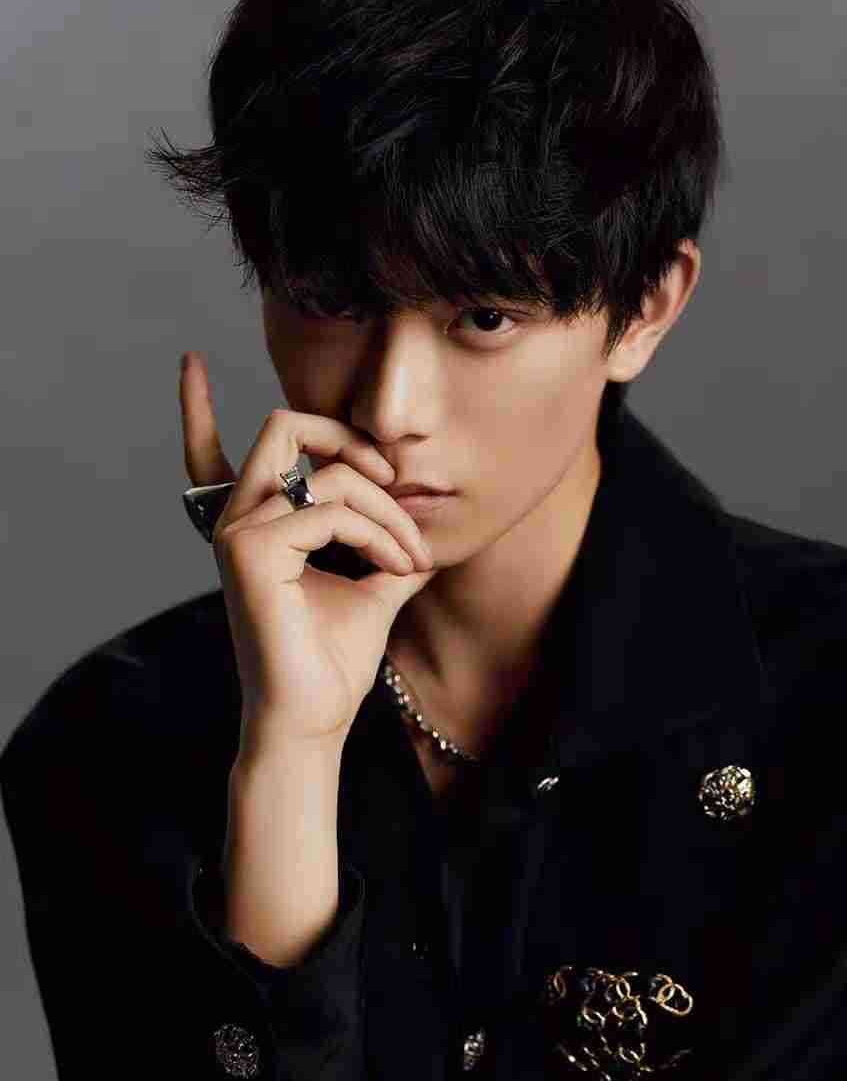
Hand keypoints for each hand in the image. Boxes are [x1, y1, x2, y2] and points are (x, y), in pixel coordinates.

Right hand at [179, 350, 438, 747]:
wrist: (314, 719)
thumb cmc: (334, 659)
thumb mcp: (374, 583)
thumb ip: (386, 538)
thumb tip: (422, 511)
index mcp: (255, 524)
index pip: (210, 452)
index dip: (197, 408)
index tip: (189, 362)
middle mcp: (238, 519)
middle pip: (286, 426)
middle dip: (353, 438)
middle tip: (395, 478)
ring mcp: (239, 532)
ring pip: (325, 469)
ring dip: (387, 507)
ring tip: (412, 555)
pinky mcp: (250, 551)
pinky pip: (331, 509)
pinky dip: (378, 533)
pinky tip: (399, 567)